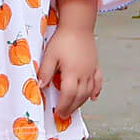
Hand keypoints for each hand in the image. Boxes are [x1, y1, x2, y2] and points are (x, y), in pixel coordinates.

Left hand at [38, 0, 102, 117]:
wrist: (78, 24)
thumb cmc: (63, 38)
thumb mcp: (50, 55)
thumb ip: (46, 72)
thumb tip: (41, 87)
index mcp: (72, 72)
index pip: (68, 95)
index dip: (63, 106)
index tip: (58, 113)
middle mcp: (84, 74)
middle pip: (79, 96)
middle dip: (71, 108)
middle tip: (64, 115)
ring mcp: (91, 70)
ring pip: (89, 92)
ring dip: (81, 102)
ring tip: (74, 108)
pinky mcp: (95, 65)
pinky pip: (98, 81)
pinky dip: (96, 91)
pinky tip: (93, 97)